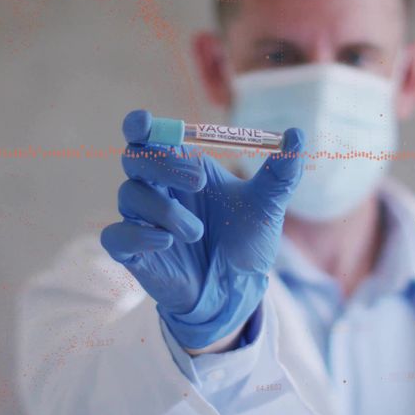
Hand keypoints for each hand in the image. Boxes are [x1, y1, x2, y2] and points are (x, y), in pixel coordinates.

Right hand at [100, 109, 304, 348]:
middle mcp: (158, 188)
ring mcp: (143, 219)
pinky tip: (167, 242)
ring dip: (166, 211)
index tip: (144, 123)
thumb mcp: (267, 206)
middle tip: (199, 181)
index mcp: (183, 167)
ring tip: (198, 233)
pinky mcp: (133, 251)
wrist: (238, 291)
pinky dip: (139, 234)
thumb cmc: (246, 241)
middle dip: (164, 164)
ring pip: (131, 195)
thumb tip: (297, 134)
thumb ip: (281, 172)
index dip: (140, 125)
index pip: (149, 135)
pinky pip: (117, 235)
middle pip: (135, 157)